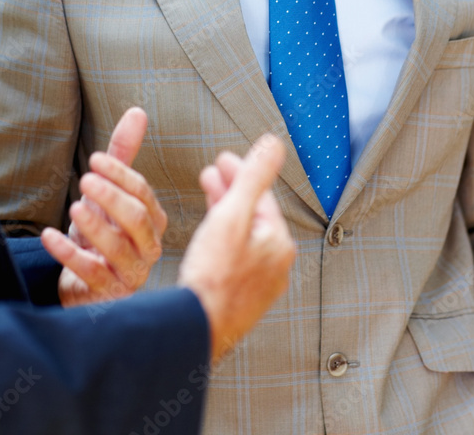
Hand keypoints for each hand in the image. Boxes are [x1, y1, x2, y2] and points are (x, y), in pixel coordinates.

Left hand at [41, 107, 167, 306]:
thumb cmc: (101, 235)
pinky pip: (91, 273)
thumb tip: (137, 112)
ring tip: (73, 207)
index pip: (144, 194)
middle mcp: (149, 247)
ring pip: (118, 247)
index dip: (120, 175)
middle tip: (85, 181)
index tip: (93, 159)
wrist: (86, 286)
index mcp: (155, 222)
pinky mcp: (108, 294)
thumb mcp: (108, 193)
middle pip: (138, 219)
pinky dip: (69, 253)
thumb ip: (123, 156)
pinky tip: (50, 236)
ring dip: (95, 226)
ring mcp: (131, 273)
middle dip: (112, 198)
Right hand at [178, 134, 294, 362]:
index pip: (261, 197)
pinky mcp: (240, 300)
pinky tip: (207, 237)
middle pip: (253, 216)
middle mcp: (276, 265)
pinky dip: (222, 239)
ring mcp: (259, 285)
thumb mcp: (232, 214)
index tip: (222, 159)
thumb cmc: (214, 276)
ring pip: (244, 237)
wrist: (194, 329)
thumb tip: (274, 144)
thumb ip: (253, 176)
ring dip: (225, 213)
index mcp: (279, 243)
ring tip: (205, 197)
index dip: (241, 173)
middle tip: (211, 173)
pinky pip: (235, 258)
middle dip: (232, 190)